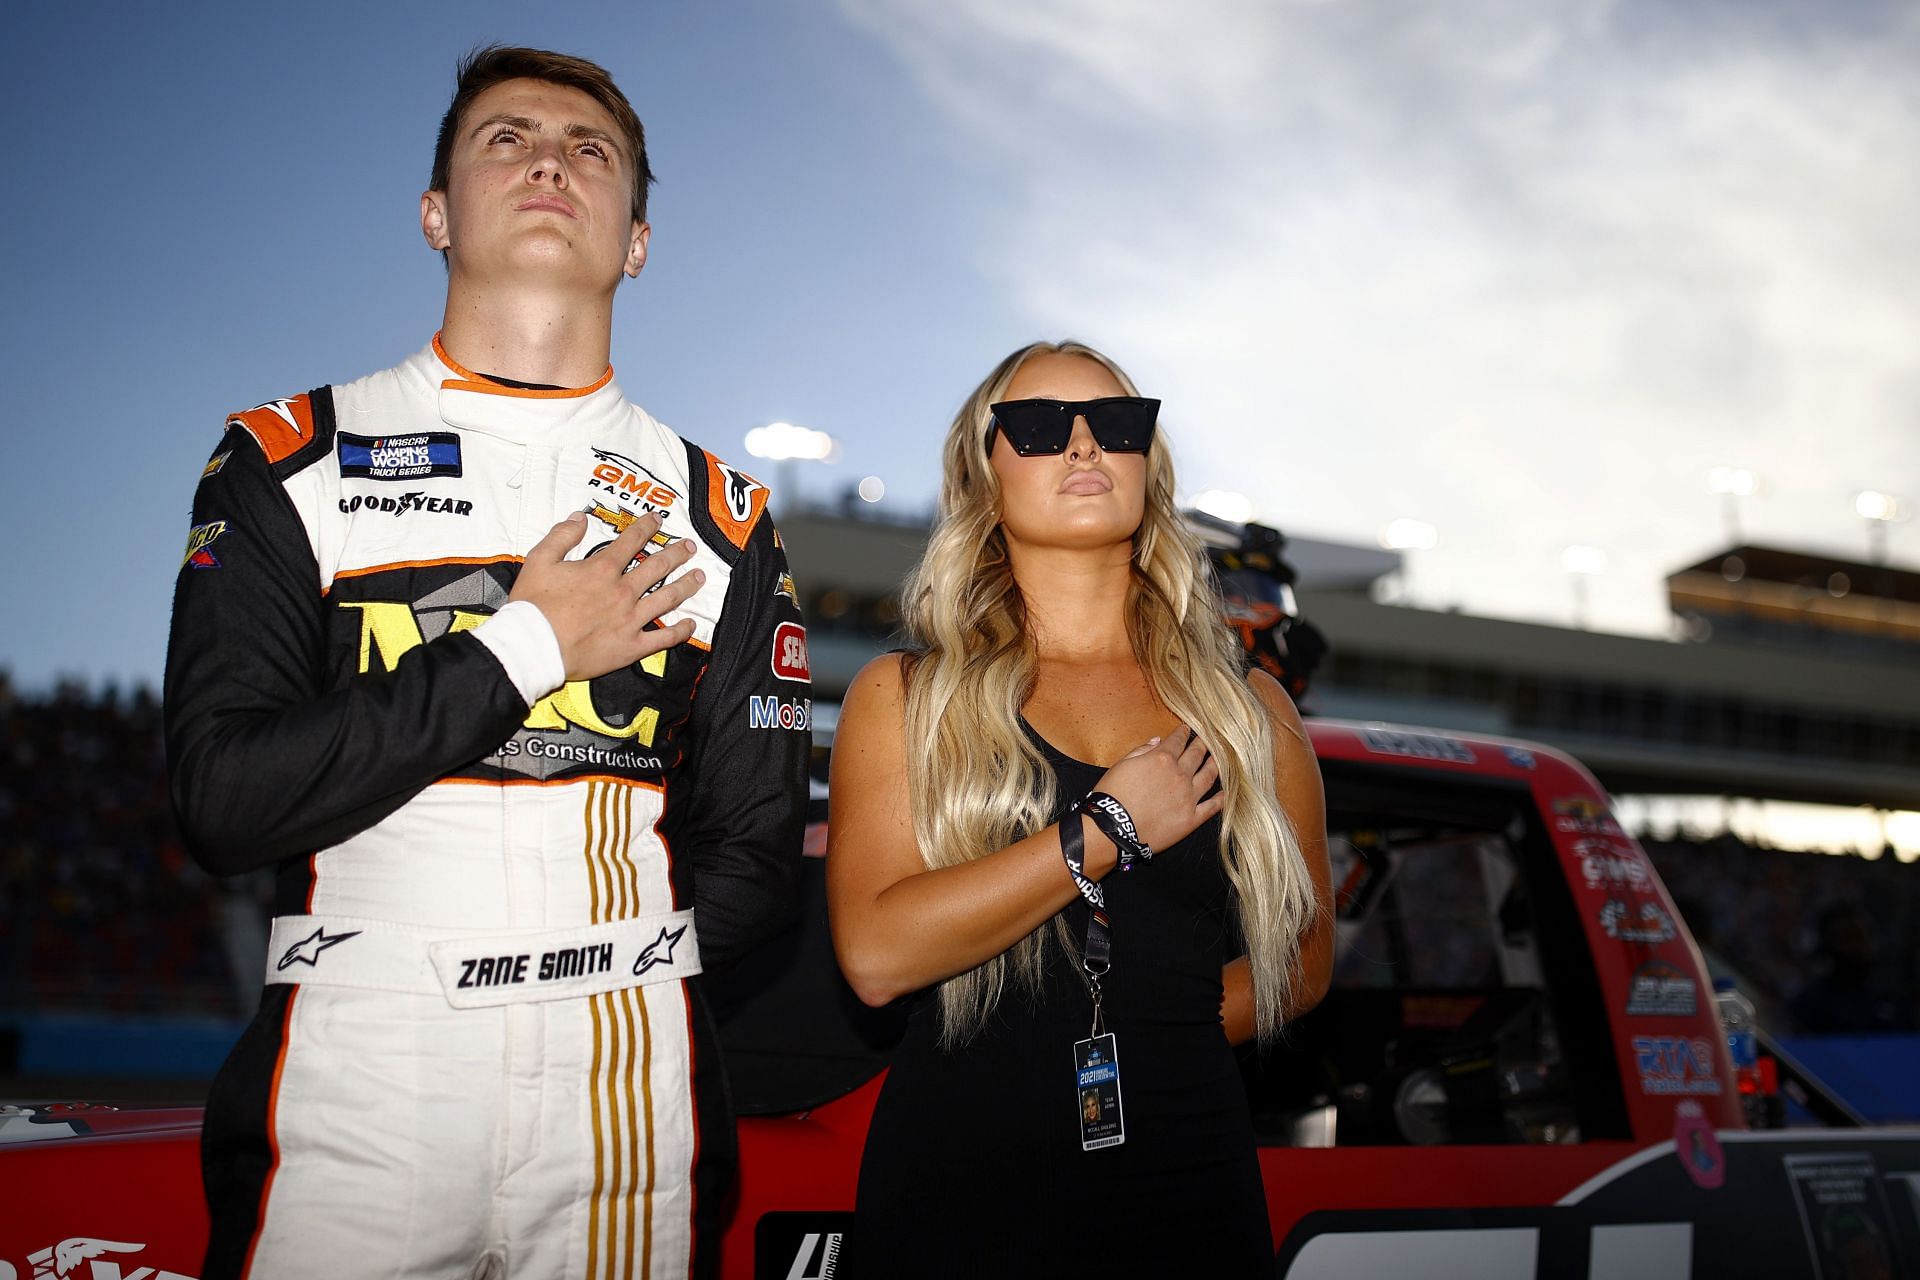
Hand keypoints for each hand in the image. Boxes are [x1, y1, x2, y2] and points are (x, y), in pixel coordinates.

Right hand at [508, 511, 701, 680]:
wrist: (533, 647)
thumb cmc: (533, 607)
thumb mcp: (539, 561)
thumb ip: (561, 536)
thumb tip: (579, 518)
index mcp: (602, 569)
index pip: (632, 541)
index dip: (647, 527)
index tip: (658, 519)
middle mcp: (622, 591)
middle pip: (658, 567)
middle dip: (676, 553)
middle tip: (689, 547)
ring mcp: (630, 619)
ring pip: (668, 598)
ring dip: (686, 585)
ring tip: (699, 576)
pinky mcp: (631, 646)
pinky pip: (663, 637)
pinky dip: (680, 630)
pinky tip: (691, 624)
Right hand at [1090, 728, 1222, 854]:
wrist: (1113, 828)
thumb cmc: (1112, 795)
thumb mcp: (1121, 765)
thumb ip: (1141, 750)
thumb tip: (1157, 741)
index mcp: (1162, 758)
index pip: (1177, 740)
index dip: (1183, 733)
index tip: (1187, 729)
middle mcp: (1179, 775)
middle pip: (1196, 755)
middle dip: (1202, 744)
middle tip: (1208, 738)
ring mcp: (1188, 797)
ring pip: (1208, 777)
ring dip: (1215, 765)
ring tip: (1220, 759)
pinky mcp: (1191, 818)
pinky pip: (1211, 807)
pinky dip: (1220, 799)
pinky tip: (1225, 793)